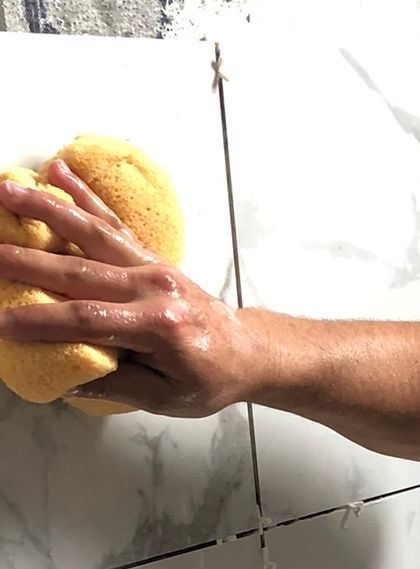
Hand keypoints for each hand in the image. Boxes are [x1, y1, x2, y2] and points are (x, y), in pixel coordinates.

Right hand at [0, 160, 258, 416]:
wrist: (247, 350)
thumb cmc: (210, 377)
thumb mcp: (167, 397)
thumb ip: (116, 385)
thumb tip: (64, 377)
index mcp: (159, 327)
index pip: (89, 320)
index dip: (43, 322)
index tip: (4, 324)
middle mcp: (154, 288)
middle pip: (80, 272)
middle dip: (27, 262)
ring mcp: (152, 267)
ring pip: (92, 233)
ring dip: (46, 210)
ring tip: (6, 192)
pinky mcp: (149, 257)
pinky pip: (112, 223)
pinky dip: (83, 196)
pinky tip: (57, 171)